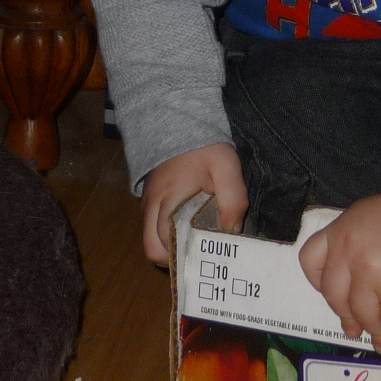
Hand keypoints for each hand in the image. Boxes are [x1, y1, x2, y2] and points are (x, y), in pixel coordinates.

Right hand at [141, 143, 247, 266]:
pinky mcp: (150, 201)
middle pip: (151, 248)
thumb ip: (232, 197)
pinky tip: (190, 229)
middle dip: (175, 257)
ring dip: (171, 247)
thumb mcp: (226, 166)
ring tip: (198, 244)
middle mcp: (151, 205)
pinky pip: (152, 228)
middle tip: (201, 255)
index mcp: (168, 199)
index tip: (209, 256)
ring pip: (150, 240)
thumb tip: (231, 231)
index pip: (165, 241)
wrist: (183, 123)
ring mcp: (147, 203)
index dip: (185, 254)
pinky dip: (167, 236)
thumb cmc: (204, 147)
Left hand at [299, 183, 380, 354]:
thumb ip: (357, 240)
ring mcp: (371, 280)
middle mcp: (349, 257)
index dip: (318, 281)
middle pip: (335, 297)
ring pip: (364, 317)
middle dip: (345, 316)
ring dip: (374, 333)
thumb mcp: (369, 214)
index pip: (310, 261)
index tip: (331, 293)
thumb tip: (359, 271)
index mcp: (341, 232)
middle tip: (354, 328)